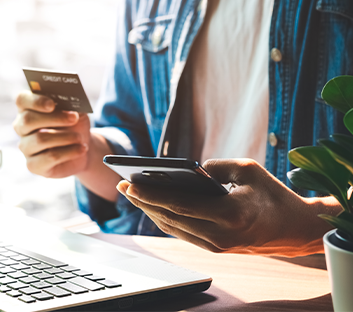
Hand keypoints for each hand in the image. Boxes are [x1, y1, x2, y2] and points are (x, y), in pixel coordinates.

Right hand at [13, 91, 89, 177]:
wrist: (82, 147)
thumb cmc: (75, 125)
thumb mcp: (76, 111)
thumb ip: (70, 104)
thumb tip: (68, 99)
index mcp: (28, 108)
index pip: (22, 100)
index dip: (35, 101)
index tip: (52, 104)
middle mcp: (22, 127)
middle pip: (28, 120)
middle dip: (54, 118)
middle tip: (74, 118)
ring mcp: (25, 147)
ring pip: (40, 139)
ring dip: (65, 137)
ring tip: (79, 138)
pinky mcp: (33, 165)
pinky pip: (49, 157)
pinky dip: (69, 152)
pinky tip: (81, 149)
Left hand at [117, 158, 340, 256]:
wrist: (293, 229)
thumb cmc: (273, 195)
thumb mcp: (248, 170)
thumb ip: (214, 167)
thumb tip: (186, 170)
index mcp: (230, 215)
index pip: (180, 205)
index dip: (151, 195)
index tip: (129, 184)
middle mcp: (220, 235)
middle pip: (170, 218)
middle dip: (143, 202)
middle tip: (122, 186)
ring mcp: (216, 246)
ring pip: (172, 228)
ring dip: (149, 211)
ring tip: (132, 194)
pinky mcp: (214, 248)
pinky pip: (182, 232)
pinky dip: (164, 218)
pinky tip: (151, 205)